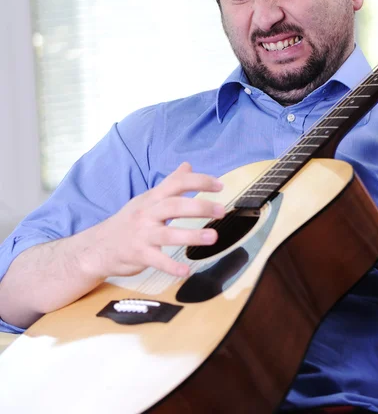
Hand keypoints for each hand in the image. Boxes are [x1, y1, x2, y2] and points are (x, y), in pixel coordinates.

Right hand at [88, 162, 224, 278]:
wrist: (98, 246)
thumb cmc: (129, 221)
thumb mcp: (148, 198)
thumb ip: (170, 183)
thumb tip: (188, 165)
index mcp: (152, 198)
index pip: (176, 183)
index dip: (199, 181)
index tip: (219, 186)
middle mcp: (147, 213)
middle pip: (174, 206)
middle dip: (199, 207)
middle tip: (221, 211)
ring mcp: (142, 234)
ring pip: (168, 233)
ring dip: (192, 235)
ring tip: (213, 237)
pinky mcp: (138, 255)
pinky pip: (157, 261)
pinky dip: (171, 266)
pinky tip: (186, 271)